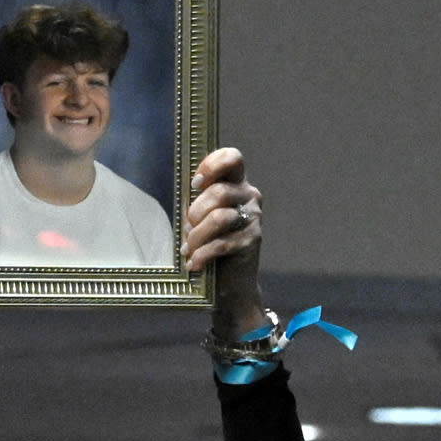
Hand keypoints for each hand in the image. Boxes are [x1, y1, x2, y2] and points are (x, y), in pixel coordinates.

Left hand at [184, 148, 264, 338]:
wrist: (231, 282)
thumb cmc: (211, 242)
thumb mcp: (202, 217)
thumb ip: (197, 201)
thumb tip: (186, 197)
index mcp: (236, 183)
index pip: (233, 158)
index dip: (212, 166)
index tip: (195, 184)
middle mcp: (249, 196)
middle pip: (220, 192)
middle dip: (196, 212)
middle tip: (188, 228)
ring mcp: (253, 218)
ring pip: (219, 218)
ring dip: (197, 236)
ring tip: (189, 249)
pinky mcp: (252, 241)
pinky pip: (222, 243)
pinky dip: (202, 254)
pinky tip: (194, 263)